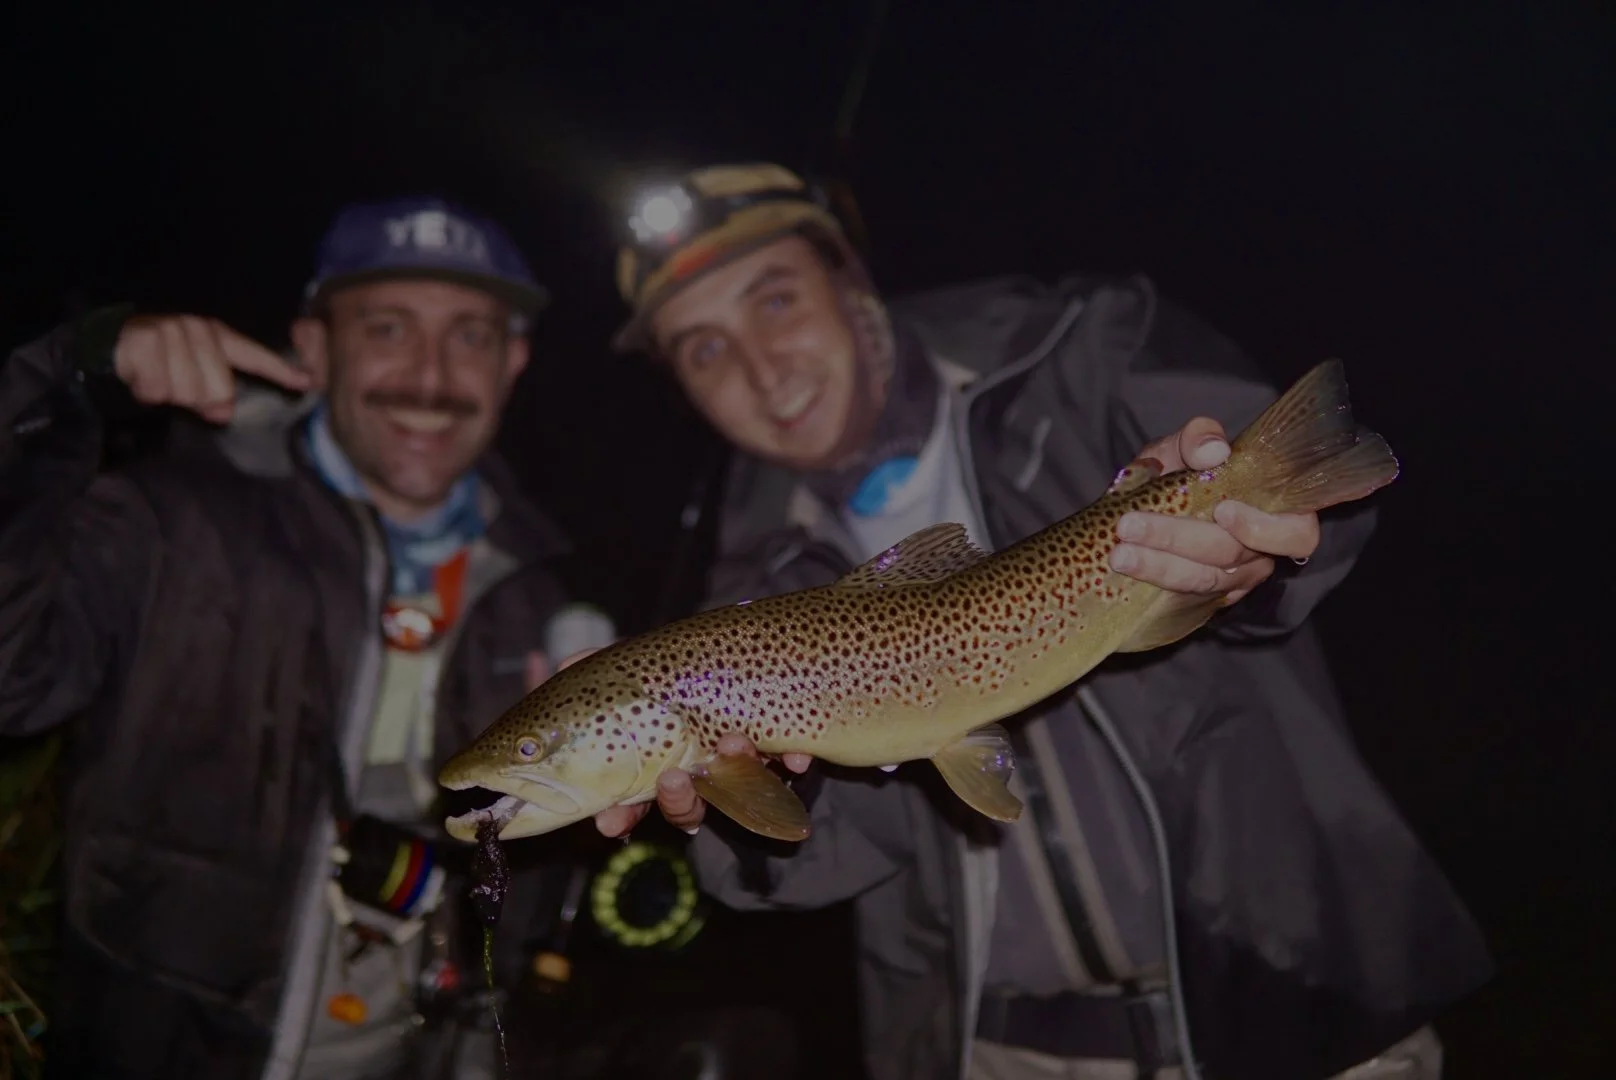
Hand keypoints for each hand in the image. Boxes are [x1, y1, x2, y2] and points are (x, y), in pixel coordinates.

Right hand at [114, 314, 311, 423]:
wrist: (108, 347)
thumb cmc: (159, 365)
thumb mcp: (192, 380)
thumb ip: (214, 396)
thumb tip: (221, 412)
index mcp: (218, 337)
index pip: (254, 356)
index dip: (281, 371)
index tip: (307, 382)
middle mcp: (198, 329)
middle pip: (217, 389)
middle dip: (197, 400)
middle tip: (177, 389)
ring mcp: (171, 331)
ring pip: (185, 392)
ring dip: (167, 394)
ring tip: (157, 379)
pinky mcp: (143, 340)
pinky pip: (156, 389)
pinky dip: (146, 391)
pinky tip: (139, 377)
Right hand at [531, 645, 814, 837]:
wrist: (758, 654)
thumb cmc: (679, 664)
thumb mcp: (635, 661)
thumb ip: (599, 666)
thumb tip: (559, 665)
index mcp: (655, 759)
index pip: (631, 799)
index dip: (619, 814)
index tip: (611, 822)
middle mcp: (696, 769)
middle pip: (683, 802)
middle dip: (677, 798)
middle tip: (674, 779)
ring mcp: (740, 764)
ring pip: (733, 786)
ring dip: (732, 771)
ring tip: (735, 745)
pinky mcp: (779, 752)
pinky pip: (786, 767)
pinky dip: (792, 761)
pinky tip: (798, 757)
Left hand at [1108, 416, 1320, 604]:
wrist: (1145, 507)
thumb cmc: (1178, 472)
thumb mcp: (1182, 446)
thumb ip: (1197, 439)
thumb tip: (1213, 450)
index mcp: (1272, 510)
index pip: (1297, 533)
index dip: (1265, 528)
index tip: (1222, 510)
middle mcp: (1259, 552)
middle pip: (1232, 554)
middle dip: (1179, 540)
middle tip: (1129, 525)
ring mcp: (1231, 580)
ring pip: (1204, 579)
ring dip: (1158, 565)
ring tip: (1119, 552)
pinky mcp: (1203, 599)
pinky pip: (1182, 595)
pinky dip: (1152, 578)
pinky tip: (1126, 565)